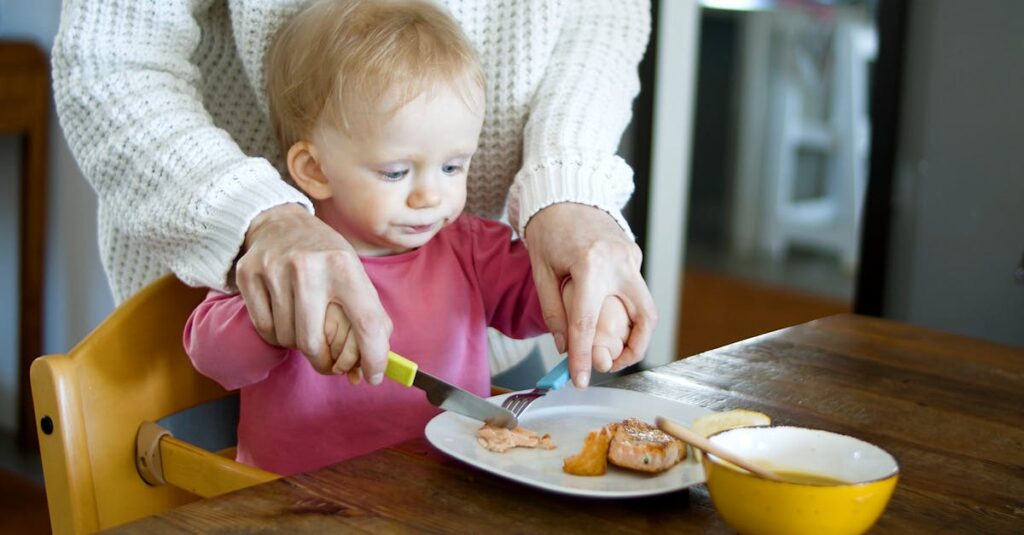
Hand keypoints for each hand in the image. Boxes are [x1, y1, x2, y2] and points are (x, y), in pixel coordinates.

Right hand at [235, 204, 391, 383]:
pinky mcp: (248, 274)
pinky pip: (264, 329)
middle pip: (313, 342)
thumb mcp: (355, 274)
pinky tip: (285, 319)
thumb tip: (371, 368)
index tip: (373, 376)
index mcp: (344, 266)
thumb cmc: (325, 256)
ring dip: (298, 345)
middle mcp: (308, 267)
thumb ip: (369, 317)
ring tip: (305, 327)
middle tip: (329, 364)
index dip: (373, 357)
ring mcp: (274, 270)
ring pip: (287, 338)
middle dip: (324, 363)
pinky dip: (277, 335)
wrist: (280, 223)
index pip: (366, 322)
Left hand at [525, 203, 656, 386]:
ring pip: (646, 307)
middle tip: (612, 365)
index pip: (587, 324)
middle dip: (634, 350)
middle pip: (643, 318)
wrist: (565, 191)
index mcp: (590, 265)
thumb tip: (565, 347)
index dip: (583, 357)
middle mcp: (619, 261)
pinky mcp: (634, 254)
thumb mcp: (541, 271)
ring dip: (634, 332)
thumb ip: (554, 311)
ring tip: (610, 347)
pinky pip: (636, 290)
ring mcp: (632, 256)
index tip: (580, 380)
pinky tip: (607, 315)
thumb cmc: (548, 229)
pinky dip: (626, 310)